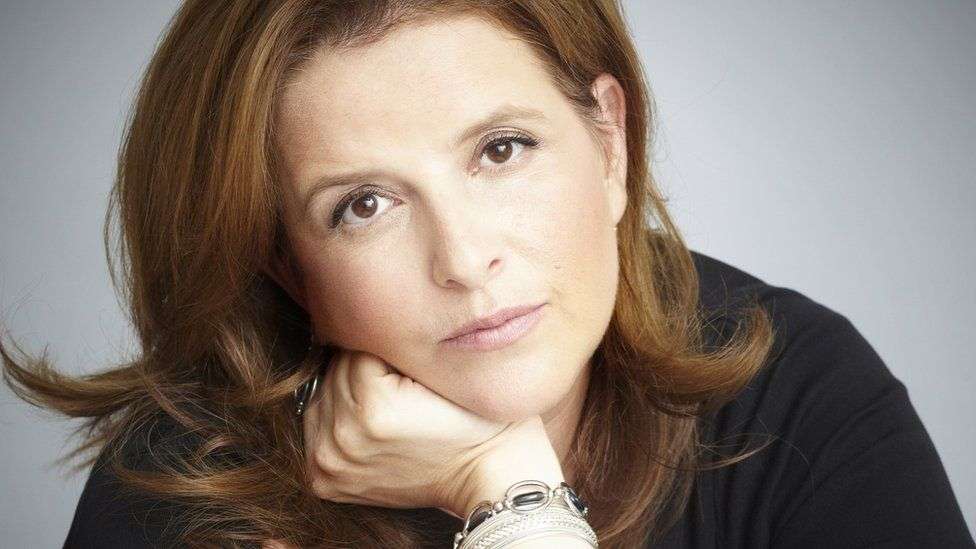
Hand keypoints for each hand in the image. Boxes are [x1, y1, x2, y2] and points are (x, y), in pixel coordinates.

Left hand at [301, 347, 557, 516]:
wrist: (481, 473)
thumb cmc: (472, 419)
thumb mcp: (444, 372)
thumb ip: (402, 345)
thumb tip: (368, 314)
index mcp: (373, 409)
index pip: (356, 348)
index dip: (386, 349)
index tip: (405, 364)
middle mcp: (343, 438)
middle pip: (334, 371)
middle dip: (362, 369)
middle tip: (397, 383)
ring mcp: (329, 462)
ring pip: (323, 395)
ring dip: (346, 392)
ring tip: (384, 402)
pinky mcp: (324, 478)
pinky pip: (317, 427)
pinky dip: (336, 420)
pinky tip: (365, 424)